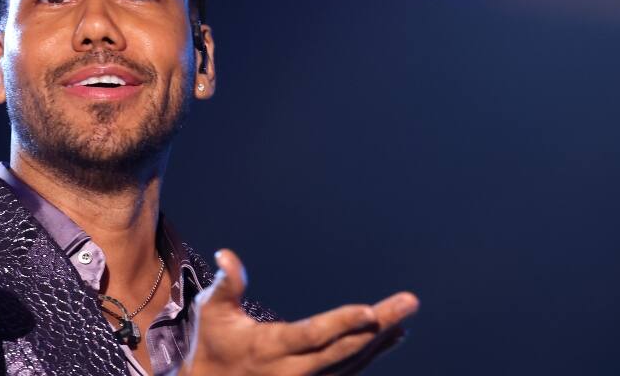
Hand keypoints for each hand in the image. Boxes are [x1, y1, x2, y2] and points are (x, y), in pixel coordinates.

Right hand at [179, 250, 418, 375]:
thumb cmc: (211, 344)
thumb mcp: (212, 312)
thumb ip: (227, 284)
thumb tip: (227, 254)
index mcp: (268, 348)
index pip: (312, 336)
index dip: (342, 324)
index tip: (371, 311)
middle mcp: (291, 371)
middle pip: (344, 350)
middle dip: (380, 327)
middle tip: (408, 303)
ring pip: (351, 363)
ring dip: (381, 340)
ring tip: (405, 315)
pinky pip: (349, 371)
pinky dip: (372, 354)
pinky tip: (391, 336)